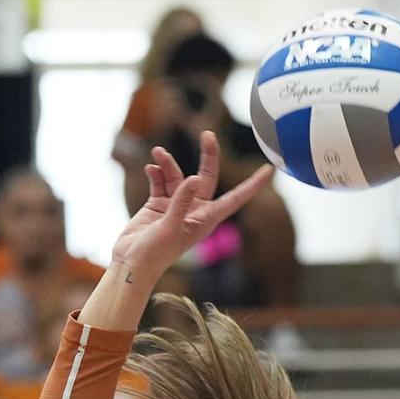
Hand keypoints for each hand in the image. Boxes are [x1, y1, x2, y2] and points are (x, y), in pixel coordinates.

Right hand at [111, 132, 272, 281]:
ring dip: (168, 163)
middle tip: (207, 134)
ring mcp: (176, 207)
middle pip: (206, 177)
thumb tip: (195, 178)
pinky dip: (156, 172)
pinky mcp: (159, 205)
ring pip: (178, 176)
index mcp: (206, 220)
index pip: (235, 199)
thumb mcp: (170, 227)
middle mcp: (194, 211)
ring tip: (157, 153)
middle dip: (207, 155)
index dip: (252, 185)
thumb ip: (181, 202)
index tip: (269, 170)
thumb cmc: (154, 254)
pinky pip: (161, 181)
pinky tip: (150, 168)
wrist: (131, 264)